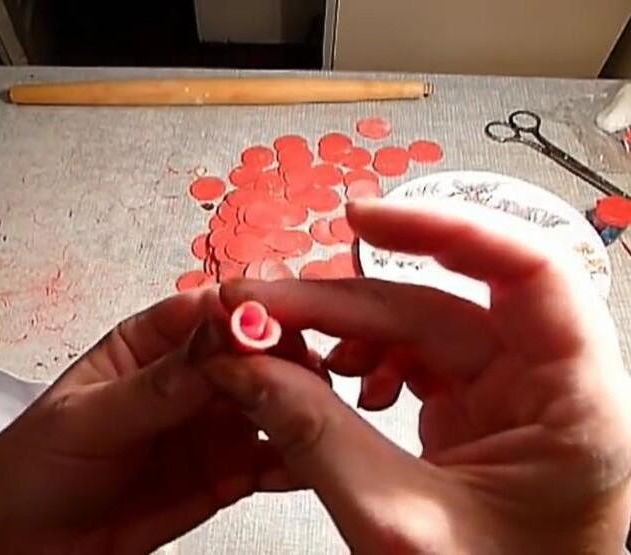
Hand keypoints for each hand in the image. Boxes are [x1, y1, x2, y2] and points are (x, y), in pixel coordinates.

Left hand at [0, 288, 283, 553]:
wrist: (18, 549)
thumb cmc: (30, 469)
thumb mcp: (87, 420)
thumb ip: (156, 386)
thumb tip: (216, 337)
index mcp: (146, 346)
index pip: (205, 314)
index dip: (241, 314)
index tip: (269, 324)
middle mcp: (185, 381)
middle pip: (249, 357)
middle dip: (280, 362)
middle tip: (305, 375)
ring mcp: (207, 428)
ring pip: (268, 406)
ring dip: (295, 408)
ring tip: (316, 416)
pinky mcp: (223, 475)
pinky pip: (268, 461)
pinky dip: (292, 459)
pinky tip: (308, 460)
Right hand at [205, 199, 630, 552]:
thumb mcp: (396, 525)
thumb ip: (316, 437)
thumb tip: (247, 365)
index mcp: (575, 406)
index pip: (528, 271)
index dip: (443, 228)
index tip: (361, 220)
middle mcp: (548, 387)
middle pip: (439, 304)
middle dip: (341, 303)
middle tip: (262, 308)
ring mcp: (509, 397)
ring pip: (417, 329)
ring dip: (344, 333)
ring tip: (286, 353)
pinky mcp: (475, 412)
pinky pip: (411, 361)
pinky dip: (362, 364)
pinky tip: (336, 383)